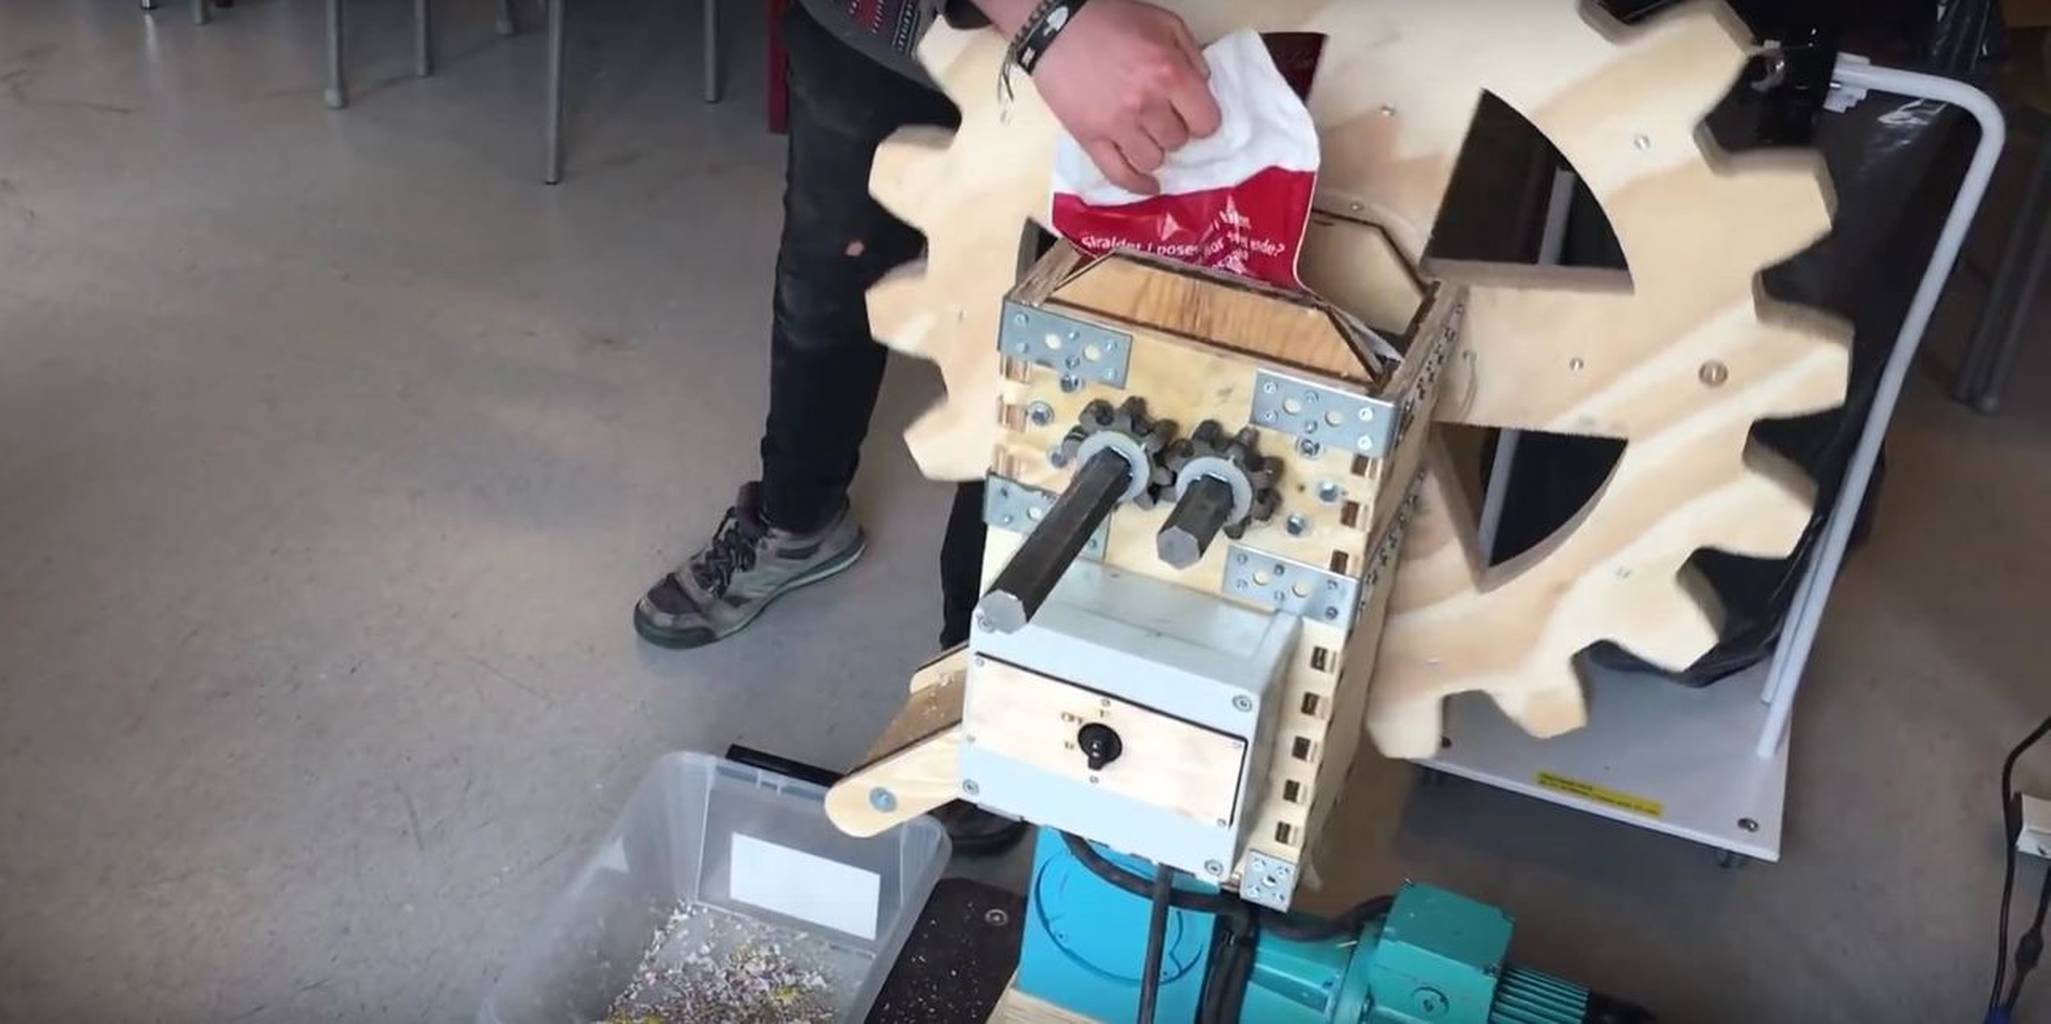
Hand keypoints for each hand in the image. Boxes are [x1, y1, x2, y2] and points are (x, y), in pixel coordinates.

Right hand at [1028, 1, 1222, 193]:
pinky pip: (1119, 175)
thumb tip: (1203, 88)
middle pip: (1178, 141)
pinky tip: (1149, 185)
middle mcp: (1146, 104)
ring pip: (1153, 161)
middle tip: (1163, 118)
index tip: (1194, 115)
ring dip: (1155, 151)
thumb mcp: (1164, 21)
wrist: (1054, 26)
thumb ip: (1192, 55)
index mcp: (1169, 73)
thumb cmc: (1110, 18)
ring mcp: (1116, 125)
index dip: (1203, 119)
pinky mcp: (1090, 139)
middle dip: (1175, 130)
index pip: (1206, 121)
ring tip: (1147, 138)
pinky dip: (1138, 185)